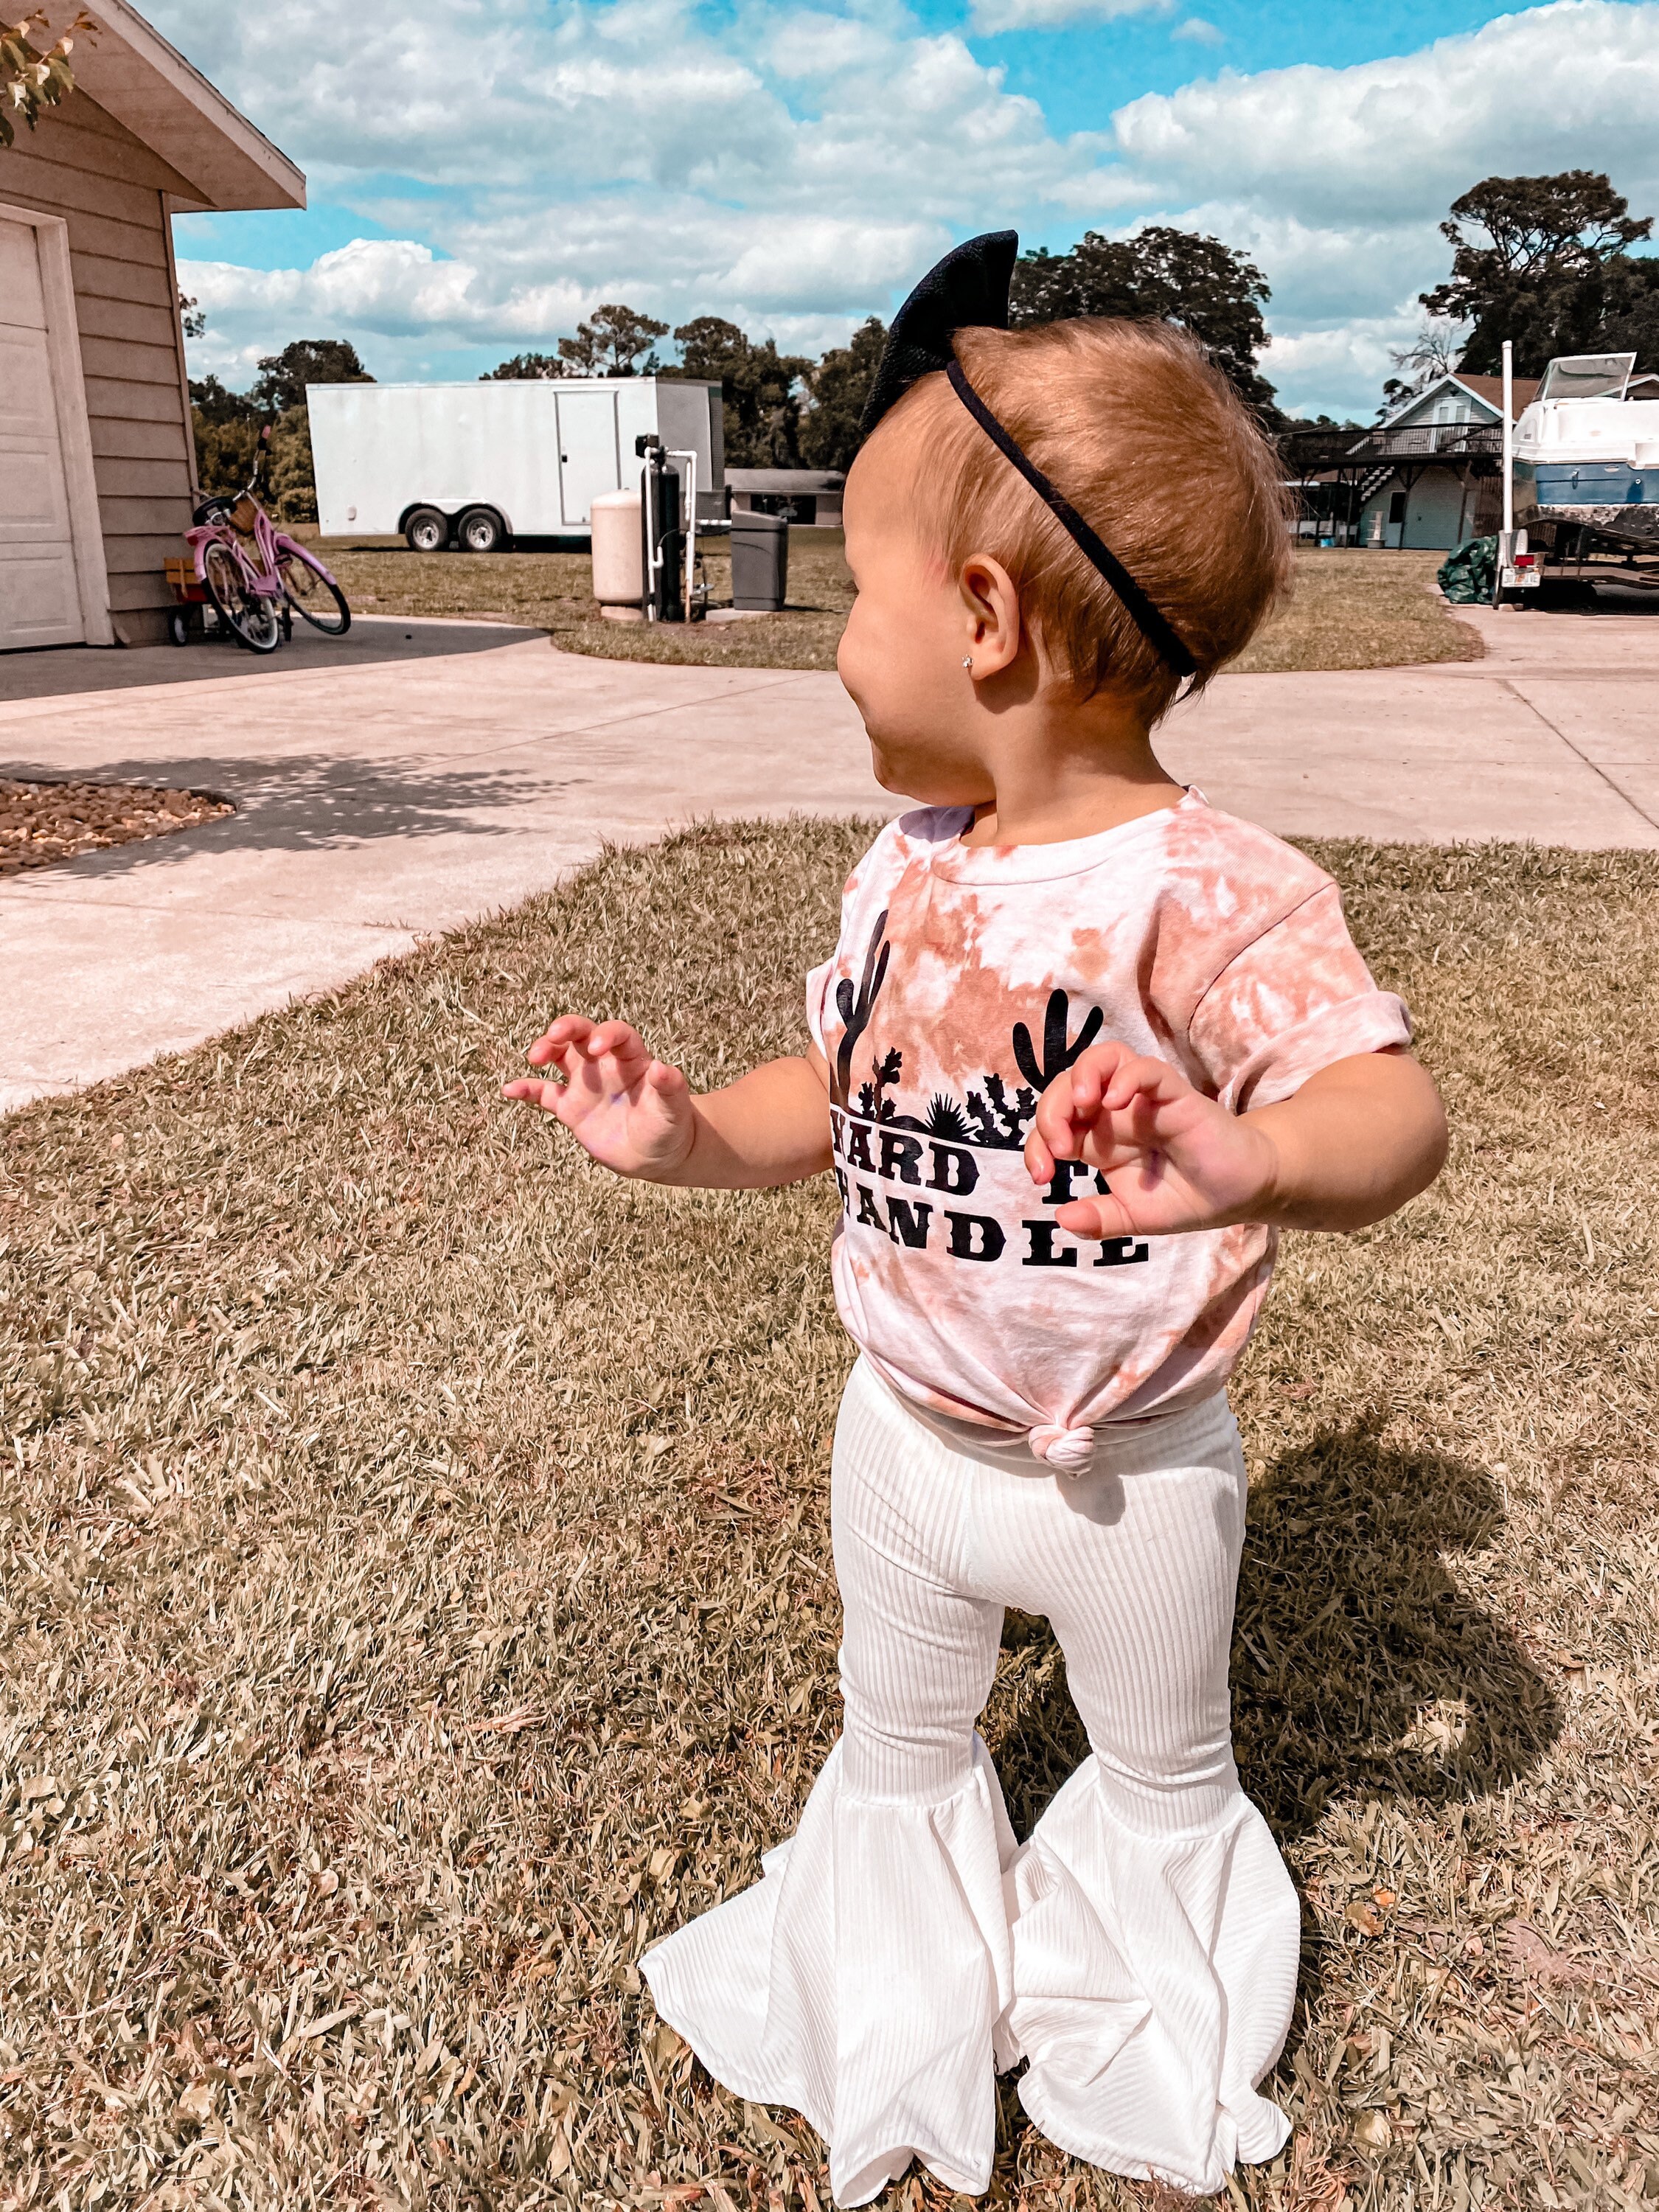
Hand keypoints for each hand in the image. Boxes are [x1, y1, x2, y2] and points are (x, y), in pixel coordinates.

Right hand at [503, 1016, 696, 1180]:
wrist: (657, 1155)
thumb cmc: (670, 1126)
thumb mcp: (674, 1109)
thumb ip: (669, 1087)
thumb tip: (663, 1068)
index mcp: (632, 1059)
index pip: (617, 1034)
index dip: (606, 1034)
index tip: (598, 1048)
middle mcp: (604, 1064)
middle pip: (581, 1034)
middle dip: (566, 1028)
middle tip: (553, 1036)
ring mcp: (585, 1084)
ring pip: (559, 1055)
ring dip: (545, 1049)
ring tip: (535, 1057)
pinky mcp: (571, 1107)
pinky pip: (544, 1093)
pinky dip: (526, 1089)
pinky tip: (509, 1090)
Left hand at [1024, 1039, 1278, 1237]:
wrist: (1240, 1195)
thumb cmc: (1187, 1197)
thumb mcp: (1134, 1217)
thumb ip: (1100, 1219)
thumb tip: (1061, 1218)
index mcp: (1100, 1139)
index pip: (1054, 1124)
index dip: (1036, 1144)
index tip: (1043, 1177)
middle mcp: (1116, 1113)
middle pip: (1069, 1083)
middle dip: (1051, 1110)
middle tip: (1057, 1146)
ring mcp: (1145, 1099)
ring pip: (1105, 1058)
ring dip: (1083, 1075)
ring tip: (1081, 1104)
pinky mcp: (1175, 1094)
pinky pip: (1147, 1069)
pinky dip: (1126, 1076)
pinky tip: (1114, 1101)